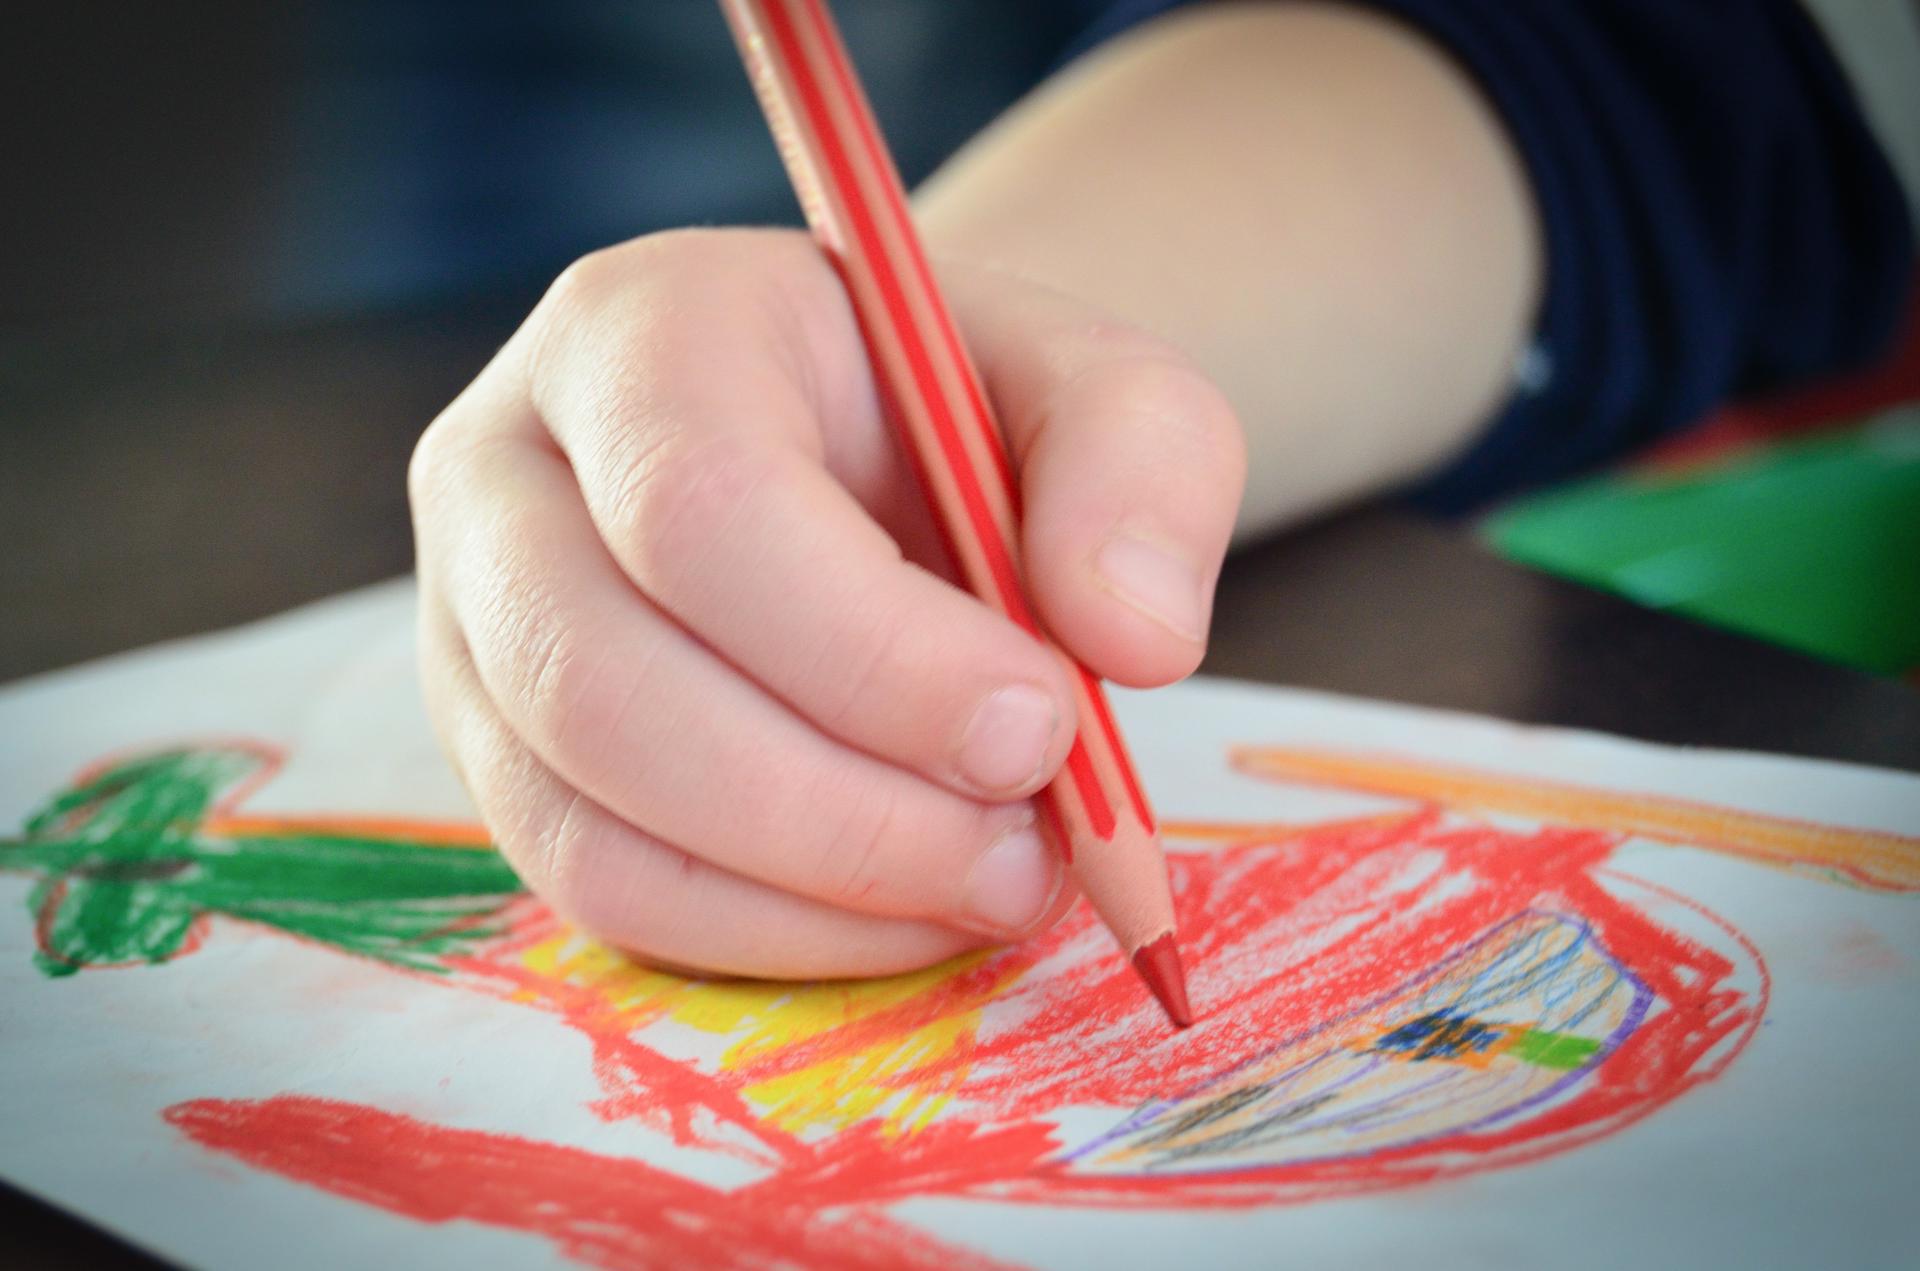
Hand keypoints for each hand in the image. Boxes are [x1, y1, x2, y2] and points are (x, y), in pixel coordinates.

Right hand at [409, 228, 1243, 977]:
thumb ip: (1140, 467)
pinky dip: (766, 936)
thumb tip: (1126, 640)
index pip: (699, 504)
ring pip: (585, 819)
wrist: (866, 453)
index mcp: (640, 333)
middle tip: (1023, 855)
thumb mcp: (1096, 387)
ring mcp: (472, 629)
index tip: (1042, 727)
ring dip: (810, 896)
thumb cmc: (963, 415)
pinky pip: (597, 891)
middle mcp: (504, 474)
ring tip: (986, 885)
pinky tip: (900, 911)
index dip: (872, 651)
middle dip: (840, 810)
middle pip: (605, 684)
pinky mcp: (498, 755)